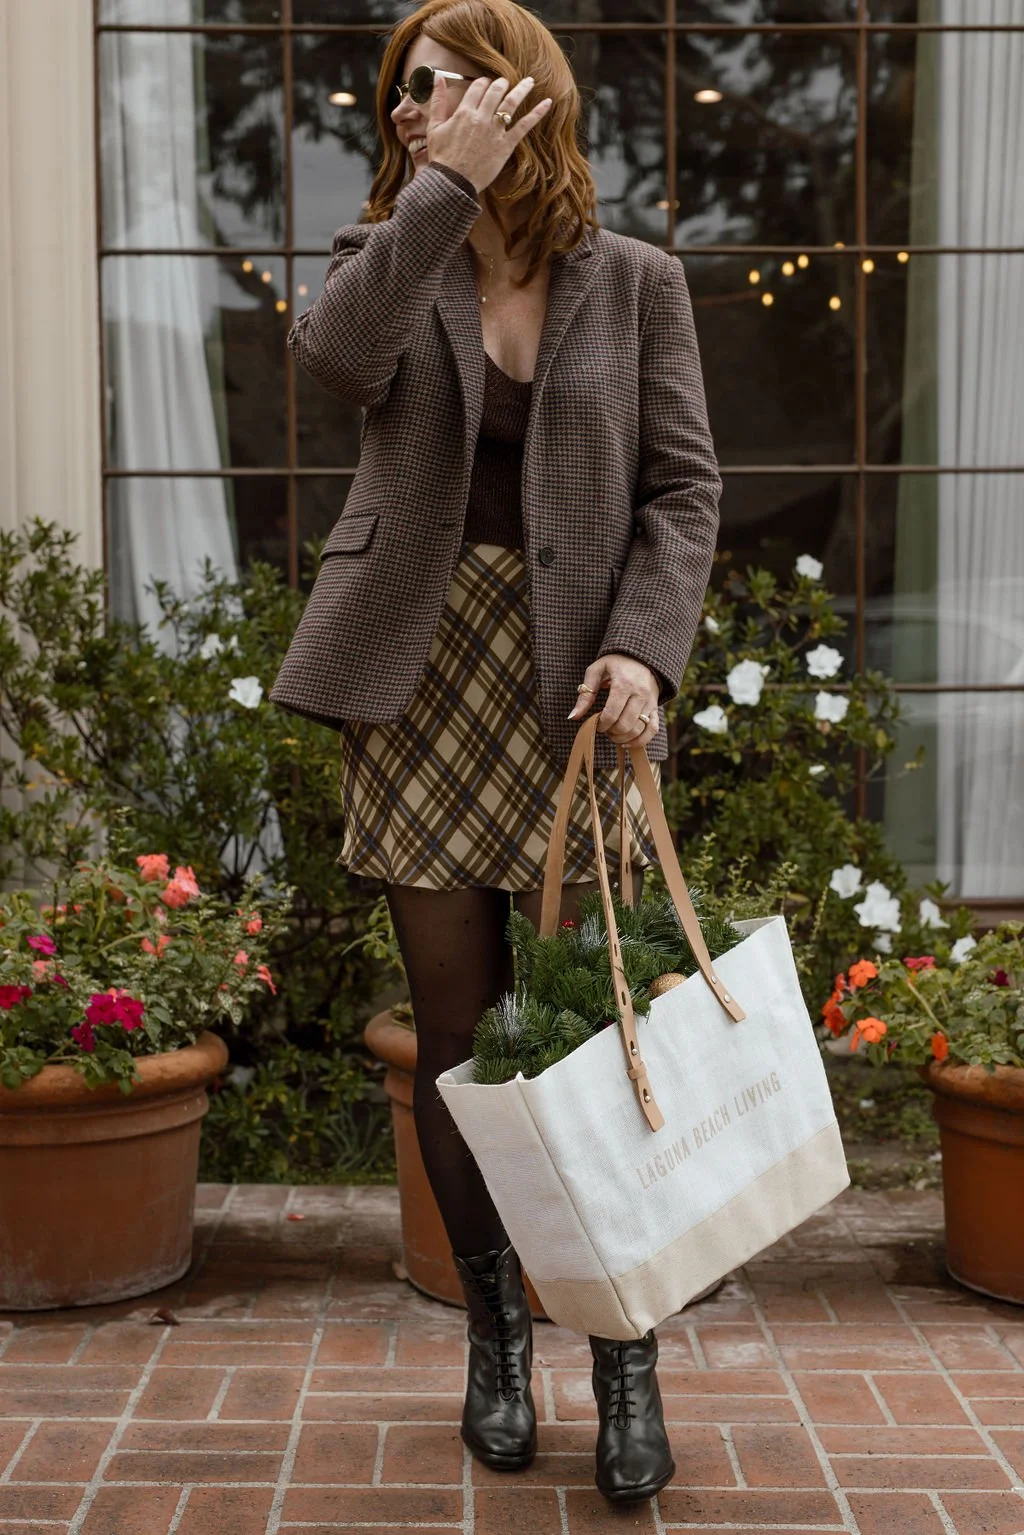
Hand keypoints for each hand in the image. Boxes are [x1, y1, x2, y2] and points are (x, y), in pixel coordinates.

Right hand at [426, 72, 552, 194]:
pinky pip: (524, 125)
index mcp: (464, 112)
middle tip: (505, 82)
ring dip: (521, 89)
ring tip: (529, 82)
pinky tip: (548, 103)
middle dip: (501, 84)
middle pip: (495, 91)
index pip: (478, 87)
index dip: (483, 83)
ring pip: (511, 102)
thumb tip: (438, 78)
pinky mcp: (506, 145)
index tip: (485, 84)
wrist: (453, 182)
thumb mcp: (435, 127)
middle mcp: (481, 118)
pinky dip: (537, 113)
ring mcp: (495, 131)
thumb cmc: (442, 157)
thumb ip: (437, 101)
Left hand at [567, 654, 659, 748]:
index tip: (596, 723)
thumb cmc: (615, 663)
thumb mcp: (596, 671)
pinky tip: (628, 743)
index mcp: (624, 684)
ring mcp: (650, 701)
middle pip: (625, 724)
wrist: (640, 656)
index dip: (601, 724)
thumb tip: (573, 717)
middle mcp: (640, 693)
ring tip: (613, 734)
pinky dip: (641, 740)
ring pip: (638, 729)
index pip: (611, 714)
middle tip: (604, 729)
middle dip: (611, 732)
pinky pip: (653, 729)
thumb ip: (585, 694)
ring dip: (623, 738)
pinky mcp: (656, 706)